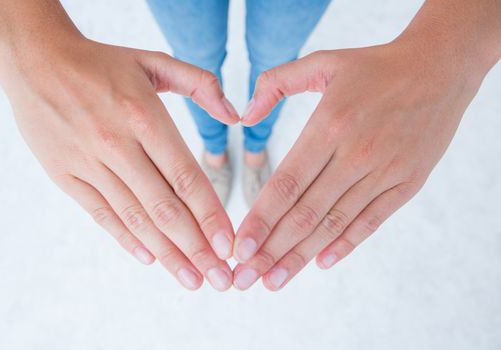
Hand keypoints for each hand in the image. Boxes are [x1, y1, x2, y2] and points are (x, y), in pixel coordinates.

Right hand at [1, 37, 238, 290]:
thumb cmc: (103, 63)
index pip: (186, 178)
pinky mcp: (66, 175)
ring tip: (192, 280)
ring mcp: (89, 163)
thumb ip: (201, 84)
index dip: (211, 215)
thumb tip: (236, 116)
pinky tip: (150, 259)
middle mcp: (118, 145)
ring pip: (135, 218)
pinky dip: (126, 239)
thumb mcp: (154, 62)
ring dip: (167, 254)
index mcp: (145, 117)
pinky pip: (101, 214)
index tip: (230, 245)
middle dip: (196, 249)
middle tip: (221, 279)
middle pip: (165, 208)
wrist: (35, 60)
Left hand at [232, 39, 490, 290]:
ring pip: (334, 223)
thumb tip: (243, 116)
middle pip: (305, 213)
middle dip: (271, 250)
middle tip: (244, 278)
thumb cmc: (375, 67)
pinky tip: (321, 263)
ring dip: (300, 257)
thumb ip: (277, 83)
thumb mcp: (323, 62)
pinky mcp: (406, 183)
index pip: (286, 183)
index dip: (260, 218)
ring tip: (273, 281)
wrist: (440, 68)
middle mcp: (355, 154)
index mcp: (330, 125)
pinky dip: (346, 244)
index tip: (238, 247)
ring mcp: (384, 172)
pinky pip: (371, 221)